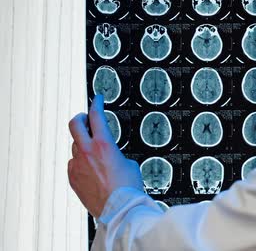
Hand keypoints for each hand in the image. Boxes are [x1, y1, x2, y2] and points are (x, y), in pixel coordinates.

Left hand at [68, 95, 143, 217]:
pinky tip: (91, 169)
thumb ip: (115, 153)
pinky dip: (80, 162)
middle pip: (75, 124)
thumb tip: (110, 156)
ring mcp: (77, 165)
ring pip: (74, 146)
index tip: (97, 100)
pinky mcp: (72, 178)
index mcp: (104, 144)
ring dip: (82, 144)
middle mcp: (87, 152)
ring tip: (93, 151)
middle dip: (80, 118)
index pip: (96, 115)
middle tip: (86, 119)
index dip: (96, 104)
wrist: (119, 208)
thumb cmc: (127, 188)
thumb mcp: (129, 162)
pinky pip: (73, 164)